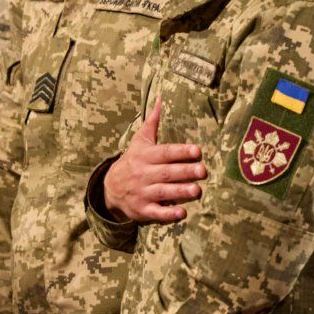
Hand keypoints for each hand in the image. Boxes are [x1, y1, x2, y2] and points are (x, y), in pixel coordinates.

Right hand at [101, 99, 205, 223]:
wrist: (109, 188)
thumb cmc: (132, 161)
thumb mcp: (139, 141)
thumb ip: (152, 122)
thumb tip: (161, 98)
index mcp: (145, 156)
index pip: (165, 152)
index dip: (181, 152)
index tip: (197, 151)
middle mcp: (143, 174)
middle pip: (166, 172)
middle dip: (185, 172)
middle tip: (203, 171)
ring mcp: (142, 192)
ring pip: (162, 192)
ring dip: (180, 191)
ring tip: (197, 190)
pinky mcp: (142, 209)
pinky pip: (155, 212)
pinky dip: (168, 214)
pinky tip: (182, 213)